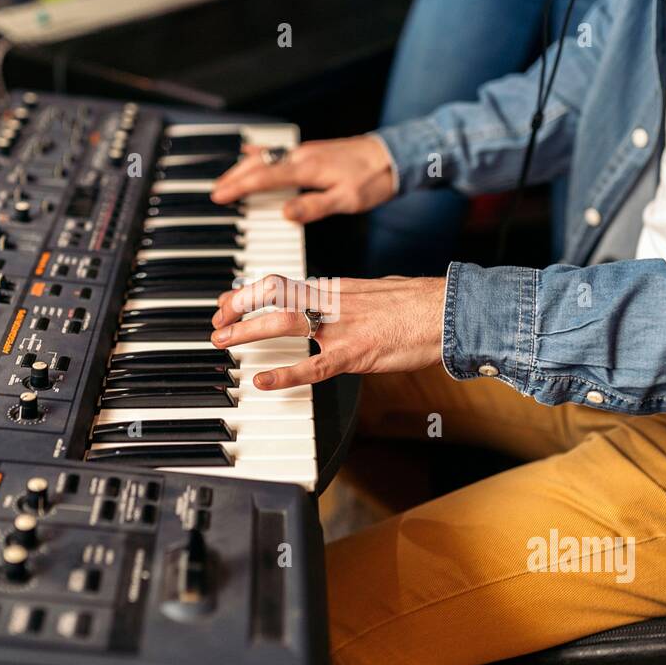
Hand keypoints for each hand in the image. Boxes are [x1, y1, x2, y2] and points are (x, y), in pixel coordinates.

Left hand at [209, 275, 445, 389]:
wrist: (449, 310)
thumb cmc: (418, 304)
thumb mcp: (374, 291)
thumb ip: (347, 298)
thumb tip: (332, 301)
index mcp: (335, 287)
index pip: (279, 283)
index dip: (246, 292)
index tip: (226, 304)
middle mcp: (332, 302)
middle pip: (272, 298)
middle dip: (237, 311)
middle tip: (216, 326)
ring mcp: (343, 327)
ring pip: (284, 324)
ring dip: (248, 333)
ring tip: (224, 344)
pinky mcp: (357, 353)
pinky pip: (314, 365)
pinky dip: (285, 374)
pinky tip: (263, 381)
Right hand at [210, 135, 395, 223]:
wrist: (394, 155)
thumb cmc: (373, 179)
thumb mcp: (346, 200)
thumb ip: (314, 206)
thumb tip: (284, 214)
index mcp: (307, 169)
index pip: (264, 178)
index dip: (239, 187)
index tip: (220, 196)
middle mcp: (302, 156)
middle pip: (259, 165)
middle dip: (234, 177)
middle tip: (215, 191)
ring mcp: (306, 151)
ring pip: (266, 158)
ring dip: (244, 168)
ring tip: (228, 179)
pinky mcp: (312, 151)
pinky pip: (278, 153)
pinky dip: (261, 156)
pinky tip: (253, 155)